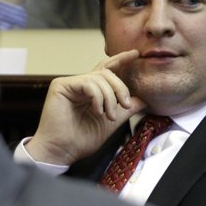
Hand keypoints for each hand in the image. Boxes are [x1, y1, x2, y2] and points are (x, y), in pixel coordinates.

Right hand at [25, 50, 145, 165]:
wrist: (61, 152)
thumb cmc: (81, 140)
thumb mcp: (111, 122)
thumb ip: (126, 109)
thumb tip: (144, 100)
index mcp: (91, 91)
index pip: (107, 69)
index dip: (121, 60)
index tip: (136, 54)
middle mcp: (80, 84)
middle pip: (107, 73)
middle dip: (120, 88)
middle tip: (126, 105)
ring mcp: (70, 84)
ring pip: (99, 78)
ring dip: (109, 98)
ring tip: (109, 116)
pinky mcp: (61, 85)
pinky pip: (88, 83)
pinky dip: (97, 97)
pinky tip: (97, 111)